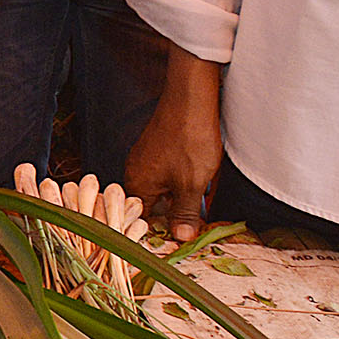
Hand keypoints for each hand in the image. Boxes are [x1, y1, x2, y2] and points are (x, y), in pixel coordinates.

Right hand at [127, 54, 224, 239]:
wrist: (191, 100)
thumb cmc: (190, 142)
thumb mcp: (191, 184)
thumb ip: (184, 213)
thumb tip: (180, 239)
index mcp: (137, 184)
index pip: (143, 219)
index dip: (164, 231)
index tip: (184, 239)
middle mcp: (135, 172)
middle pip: (153, 204)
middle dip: (175, 214)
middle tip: (199, 223)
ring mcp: (146, 158)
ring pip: (162, 188)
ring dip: (181, 196)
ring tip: (204, 199)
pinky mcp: (158, 147)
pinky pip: (167, 173)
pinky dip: (182, 181)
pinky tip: (201, 178)